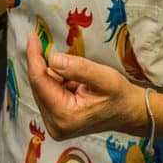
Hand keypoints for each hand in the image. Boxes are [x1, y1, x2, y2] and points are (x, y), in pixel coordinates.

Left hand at [24, 33, 145, 139]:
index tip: (32, 37)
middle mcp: (55, 125)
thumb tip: (52, 58)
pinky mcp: (56, 120)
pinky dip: (60, 83)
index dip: (34, 57)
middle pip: (39, 85)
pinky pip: (49, 92)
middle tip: (73, 64)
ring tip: (82, 83)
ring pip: (43, 87)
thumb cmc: (120, 97)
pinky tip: (76, 87)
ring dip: (58, 77)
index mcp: (65, 116)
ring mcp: (54, 125)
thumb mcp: (104, 77)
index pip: (39, 82)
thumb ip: (78, 68)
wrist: (130, 113)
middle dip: (52, 69)